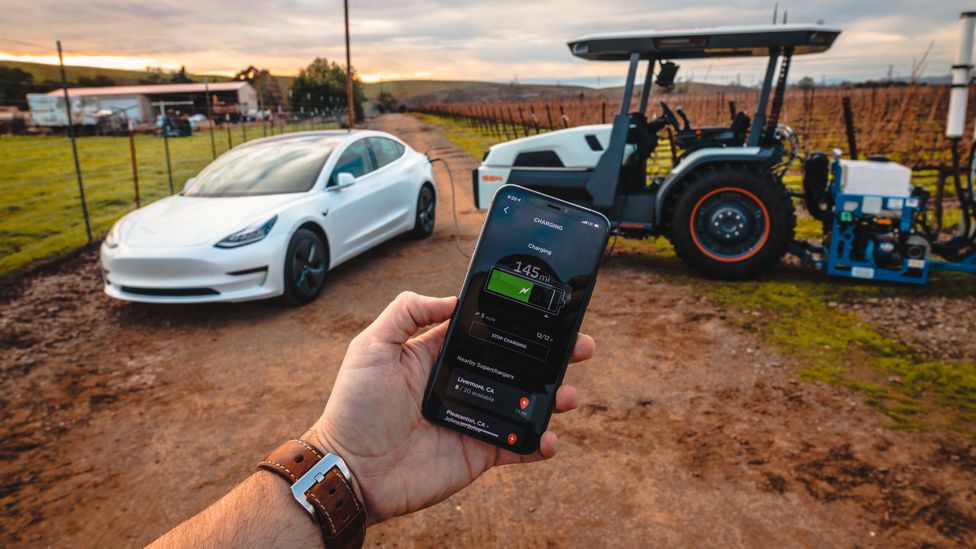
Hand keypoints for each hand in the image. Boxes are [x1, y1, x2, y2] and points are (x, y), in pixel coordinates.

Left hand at [305, 291, 594, 524]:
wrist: (352, 470)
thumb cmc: (355, 408)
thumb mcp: (371, 347)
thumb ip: (407, 312)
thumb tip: (451, 298)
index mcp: (440, 354)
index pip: (487, 330)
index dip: (516, 320)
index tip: (545, 308)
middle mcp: (463, 382)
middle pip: (517, 363)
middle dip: (552, 354)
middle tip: (580, 345)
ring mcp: (475, 417)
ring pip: (525, 403)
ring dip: (553, 396)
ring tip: (568, 393)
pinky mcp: (479, 453)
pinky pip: (518, 447)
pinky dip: (540, 444)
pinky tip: (551, 437)